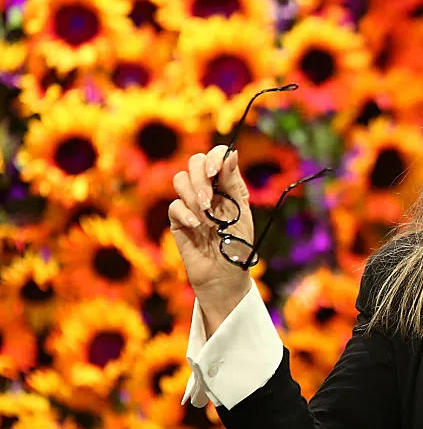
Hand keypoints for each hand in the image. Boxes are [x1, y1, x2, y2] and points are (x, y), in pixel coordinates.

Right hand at [168, 146, 251, 318]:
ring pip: (180, 180)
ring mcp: (191, 204)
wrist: (225, 275)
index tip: (214, 171)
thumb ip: (233, 183)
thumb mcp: (241, 212)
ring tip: (206, 217)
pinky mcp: (178, 220)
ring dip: (193, 196)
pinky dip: (185, 214)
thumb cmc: (238, 244)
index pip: (215, 157)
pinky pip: (174, 205)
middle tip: (209, 201)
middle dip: (200, 178)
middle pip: (194, 163)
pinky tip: (196, 227)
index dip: (213, 157)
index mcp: (227, 185)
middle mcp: (208, 190)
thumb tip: (231, 153)